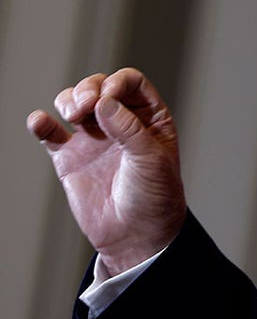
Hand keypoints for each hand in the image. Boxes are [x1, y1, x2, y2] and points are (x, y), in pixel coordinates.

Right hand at [27, 68, 186, 273]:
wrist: (135, 236)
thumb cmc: (154, 197)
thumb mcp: (151, 160)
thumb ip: (129, 129)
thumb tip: (104, 101)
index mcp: (149, 118)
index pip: (130, 82)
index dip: (116, 83)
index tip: (106, 99)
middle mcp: (120, 122)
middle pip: (99, 87)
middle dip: (88, 88)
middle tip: (83, 108)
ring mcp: (94, 138)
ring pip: (74, 102)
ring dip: (67, 98)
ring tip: (70, 113)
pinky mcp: (70, 157)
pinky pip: (50, 134)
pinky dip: (41, 123)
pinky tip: (40, 122)